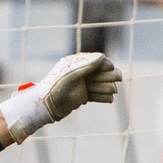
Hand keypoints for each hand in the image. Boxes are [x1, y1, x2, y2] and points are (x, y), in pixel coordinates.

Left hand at [0, 52, 122, 143]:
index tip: (110, 68)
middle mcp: (81, 73)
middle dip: (108, 76)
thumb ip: (85, 66)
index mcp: (77, 63)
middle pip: (101, 73)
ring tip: (111, 91)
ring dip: (105, 87)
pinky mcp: (83, 95)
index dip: (105, 65)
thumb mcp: (70, 76)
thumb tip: (102, 56)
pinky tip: (110, 99)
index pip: (96, 61)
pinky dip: (103, 97)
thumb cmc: (55, 88)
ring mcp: (83, 84)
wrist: (46, 107)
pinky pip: (97, 95)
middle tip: (116, 79)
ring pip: (100, 84)